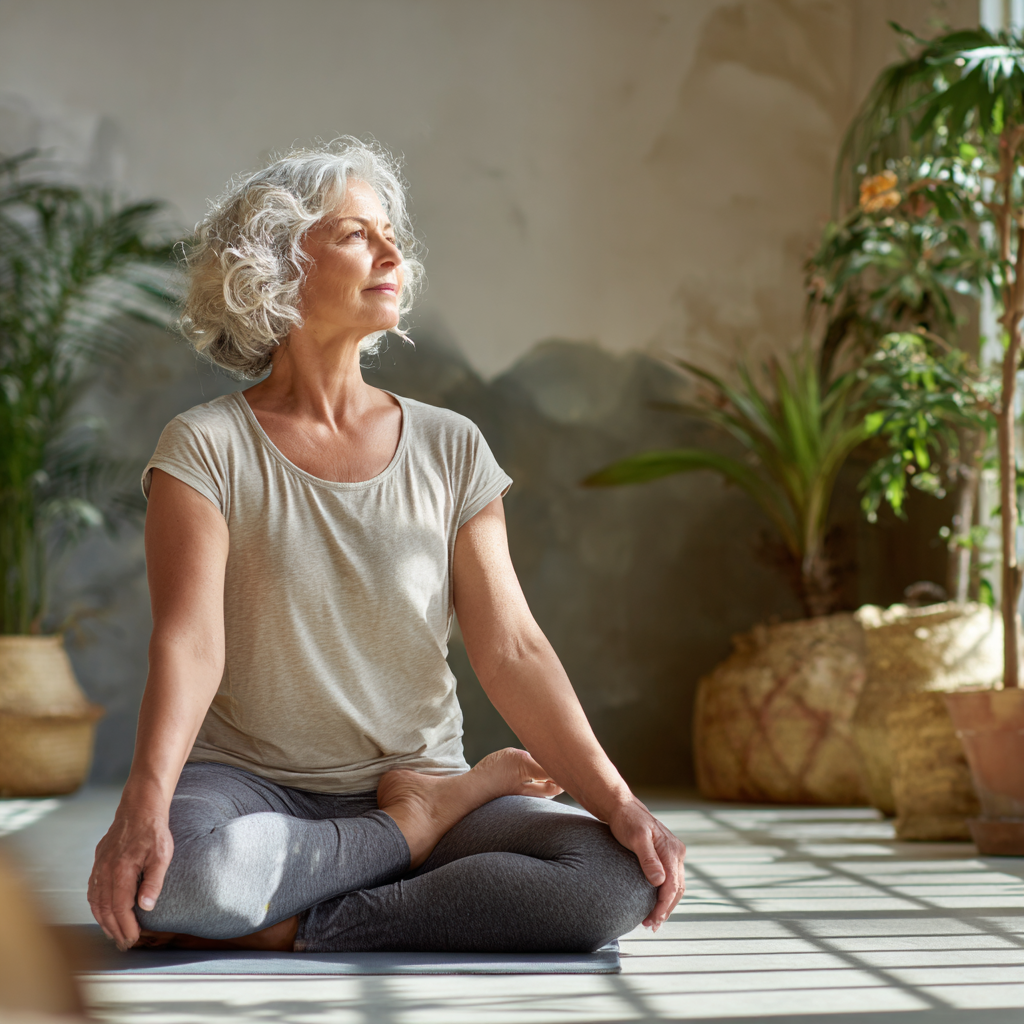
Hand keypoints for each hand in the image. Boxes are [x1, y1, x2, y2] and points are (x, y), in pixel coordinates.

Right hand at [88, 803, 173, 950]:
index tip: (133, 940)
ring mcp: (99, 867)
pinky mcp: (98, 862)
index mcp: (121, 871)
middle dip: (114, 930)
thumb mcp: (162, 854)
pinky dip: (97, 906)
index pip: (120, 908)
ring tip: (113, 935)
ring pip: (96, 902)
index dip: (125, 927)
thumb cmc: (153, 831)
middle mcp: (105, 871)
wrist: (139, 808)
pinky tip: (103, 913)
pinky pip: (92, 890)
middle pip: (106, 909)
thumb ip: (154, 881)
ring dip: (103, 921)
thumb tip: (147, 907)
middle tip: (124, 944)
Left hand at [607, 798, 685, 930]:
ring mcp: (673, 854)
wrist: (623, 807)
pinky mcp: (667, 857)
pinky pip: (671, 880)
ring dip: (666, 905)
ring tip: (653, 922)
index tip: (652, 919)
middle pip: (677, 889)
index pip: (673, 885)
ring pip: (676, 886)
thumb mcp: (635, 837)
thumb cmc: (627, 820)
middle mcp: (677, 852)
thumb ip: (647, 858)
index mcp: (672, 849)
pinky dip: (665, 895)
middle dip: (665, 909)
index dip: (663, 905)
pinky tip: (656, 905)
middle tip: (650, 925)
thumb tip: (658, 881)